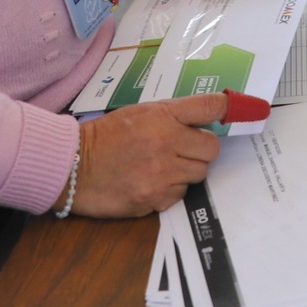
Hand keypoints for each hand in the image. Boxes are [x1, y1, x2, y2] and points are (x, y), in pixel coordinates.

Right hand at [65, 94, 226, 216]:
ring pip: (199, 173)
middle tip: (185, 148)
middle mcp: (166, 143)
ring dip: (188, 170)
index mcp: (163, 116)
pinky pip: (180, 194)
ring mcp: (161, 174)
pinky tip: (151, 181)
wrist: (73, 166)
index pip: (209, 107)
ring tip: (164, 165)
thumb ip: (173, 115)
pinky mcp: (154, 199)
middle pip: (212, 148)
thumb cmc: (107, 136)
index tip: (233, 111)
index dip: (226, 109)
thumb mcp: (140, 113)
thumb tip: (209, 116)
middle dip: (202, 148)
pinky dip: (171, 189)